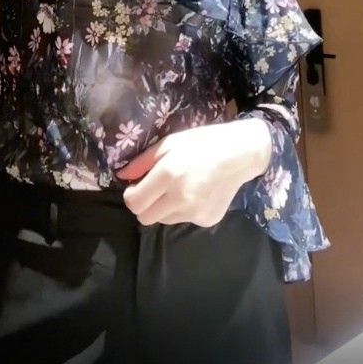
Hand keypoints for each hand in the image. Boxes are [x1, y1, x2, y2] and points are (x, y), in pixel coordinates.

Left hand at [116, 120, 271, 227]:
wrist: (240, 154)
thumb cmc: (201, 143)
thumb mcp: (168, 143)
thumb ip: (142, 162)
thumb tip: (122, 176)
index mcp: (168, 175)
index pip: (134, 203)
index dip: (131, 195)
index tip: (136, 186)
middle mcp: (181, 198)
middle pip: (145, 218)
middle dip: (144, 205)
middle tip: (154, 190)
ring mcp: (195, 213)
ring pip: (164, 220)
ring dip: (163, 208)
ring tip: (179, 188)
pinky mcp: (207, 220)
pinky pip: (183, 220)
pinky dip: (183, 210)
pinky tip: (196, 193)